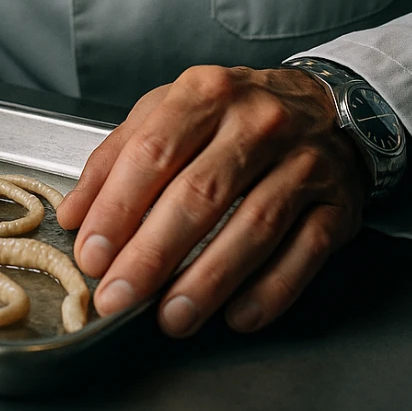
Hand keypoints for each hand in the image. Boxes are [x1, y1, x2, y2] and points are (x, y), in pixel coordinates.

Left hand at [56, 64, 368, 337]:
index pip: (153, 152)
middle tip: (119, 297)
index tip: (92, 253)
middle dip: (153, 254)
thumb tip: (74, 215)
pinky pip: (305, 251)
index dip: (118, 208)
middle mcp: (258, 121)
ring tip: (171, 318)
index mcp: (206, 92)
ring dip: (208, 280)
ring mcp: (303, 162)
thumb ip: (117, 158)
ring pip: (254, 226)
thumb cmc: (234, 115)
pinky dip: (270, 290)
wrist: (327, 105)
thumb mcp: (169, 111)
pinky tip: (237, 316)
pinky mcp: (338, 203)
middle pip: (200, 194)